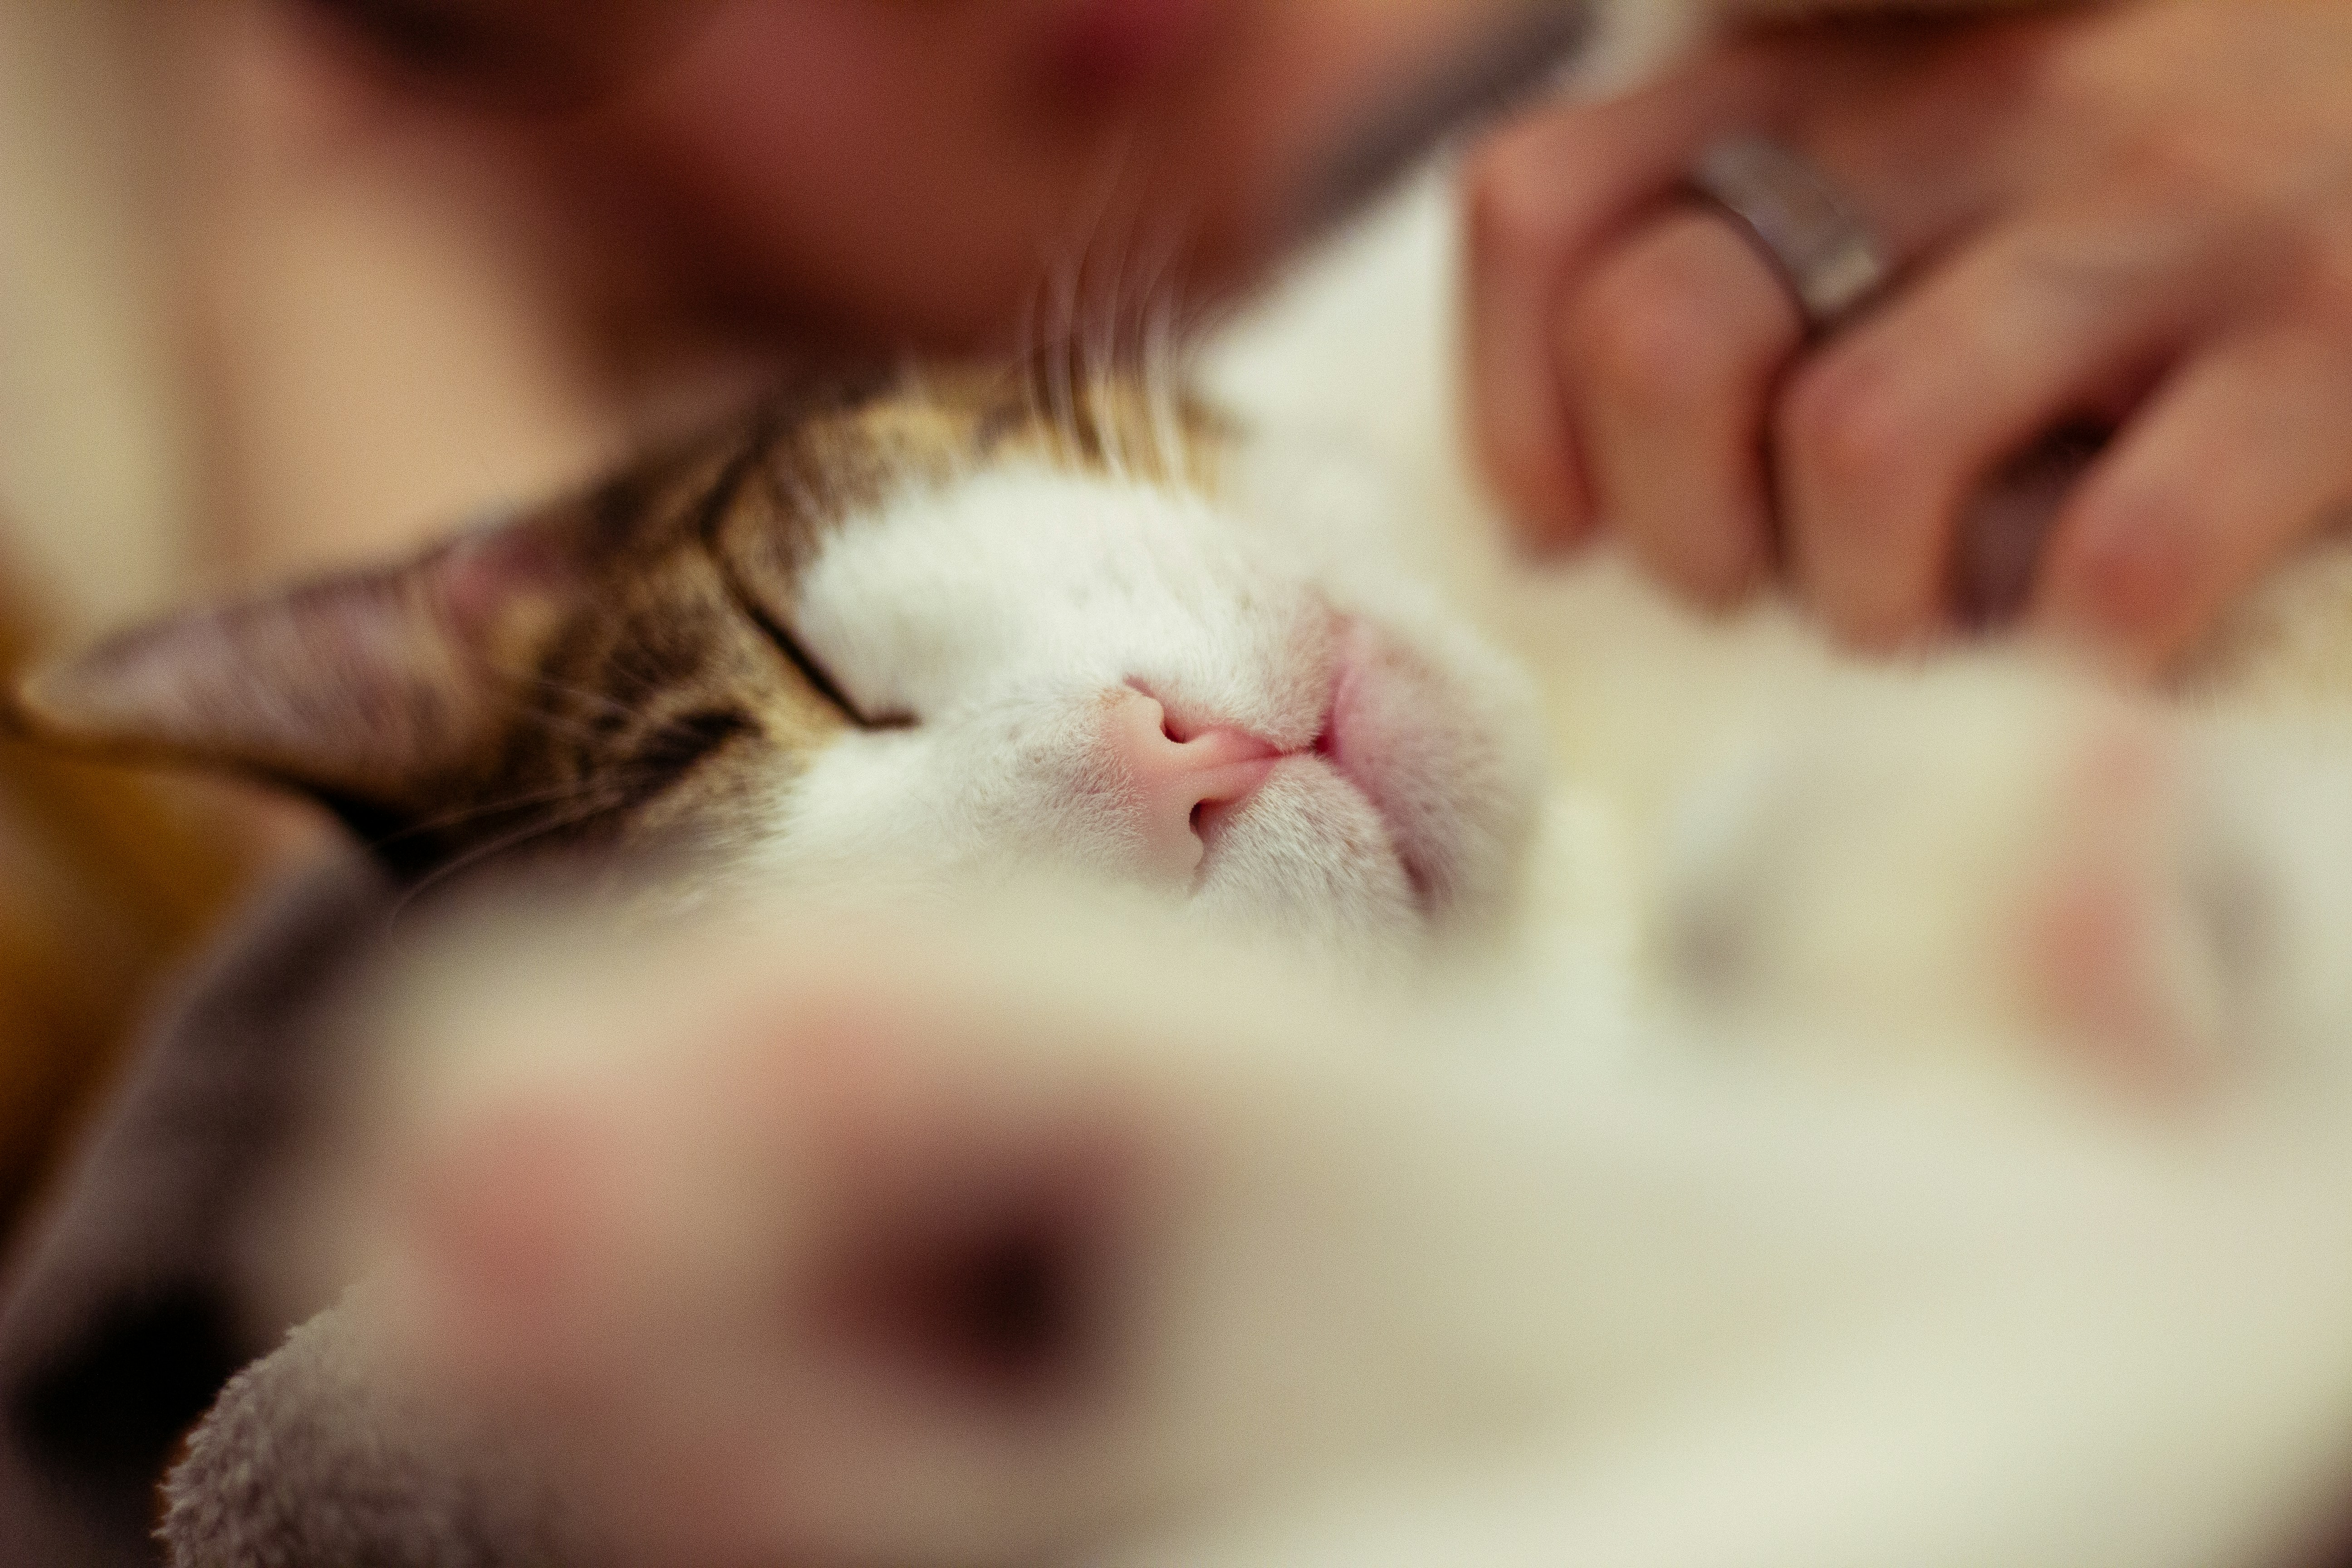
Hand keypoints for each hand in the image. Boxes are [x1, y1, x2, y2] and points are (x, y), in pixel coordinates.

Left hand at [1464, 0, 2351, 672]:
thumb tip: (1574, 483)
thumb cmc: (2131, 185)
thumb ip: (1745, 242)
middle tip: (1761, 584)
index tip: (1572, 523)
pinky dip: (2073, 650)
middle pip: (1662, 336)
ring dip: (1862, 600)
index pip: (1542, 208)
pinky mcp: (2331, 341)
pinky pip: (2122, 552)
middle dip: (1678, 523)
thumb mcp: (1904, 160)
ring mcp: (2158, 217)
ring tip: (1923, 622)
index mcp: (1833, 75)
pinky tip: (2086, 647)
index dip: (1515, 406)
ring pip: (1860, 442)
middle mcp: (1973, 117)